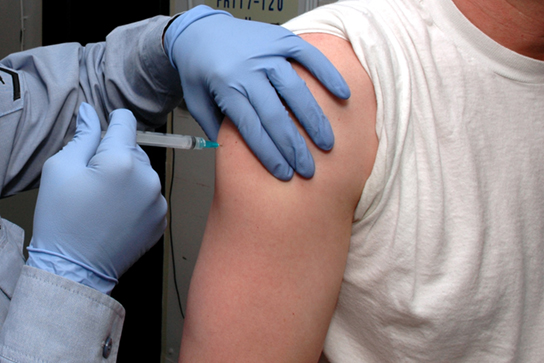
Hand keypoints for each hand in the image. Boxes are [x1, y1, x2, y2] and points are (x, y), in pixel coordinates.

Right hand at [27, 103, 166, 293]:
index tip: (108, 125)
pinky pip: (150, 196)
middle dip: (115, 156)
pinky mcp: (161, 219)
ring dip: (128, 178)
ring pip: (143, 174)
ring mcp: (158, 201)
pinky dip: (136, 199)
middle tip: (93, 180)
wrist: (75, 270)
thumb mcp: (61, 169)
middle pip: (135, 150)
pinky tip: (116, 213)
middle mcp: (149, 179)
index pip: (126, 123)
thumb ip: (83, 136)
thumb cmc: (62, 220)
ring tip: (104, 201)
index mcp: (122, 161)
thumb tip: (91, 113)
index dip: (114, 120)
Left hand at [164, 5, 349, 179]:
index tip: (284, 173)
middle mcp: (249, 69)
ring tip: (326, 144)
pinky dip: (328, 75)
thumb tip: (234, 156)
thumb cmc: (199, 67)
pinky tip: (342, 95)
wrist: (200, 28)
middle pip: (277, 116)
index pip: (253, 129)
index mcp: (226, 86)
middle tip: (308, 169)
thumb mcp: (196, 101)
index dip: (270, 154)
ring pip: (297, 91)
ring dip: (314, 121)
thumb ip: (215, 128)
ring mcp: (268, 53)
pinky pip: (310, 57)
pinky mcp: (282, 40)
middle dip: (294, 148)